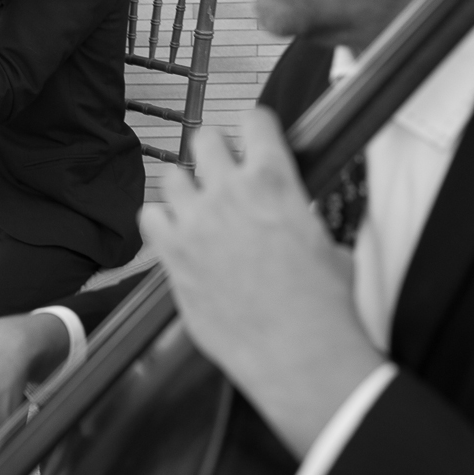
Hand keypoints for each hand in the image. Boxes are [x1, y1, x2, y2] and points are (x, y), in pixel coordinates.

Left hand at [140, 108, 382, 457]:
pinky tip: (174, 237)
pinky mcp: (172, 255)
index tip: (252, 137)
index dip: (254, 126)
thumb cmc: (324, 306)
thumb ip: (295, 215)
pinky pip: (148, 217)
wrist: (301, 355)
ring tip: (197, 210)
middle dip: (213, 153)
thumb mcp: (324, 241)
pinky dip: (160, 223)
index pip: (254, 119)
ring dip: (184, 189)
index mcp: (275, 181)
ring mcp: (195, 221)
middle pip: (203, 138)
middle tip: (221, 175)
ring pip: (171, 175)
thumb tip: (290, 218)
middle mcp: (230, 191)